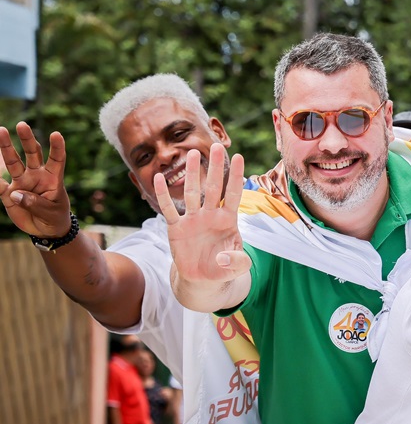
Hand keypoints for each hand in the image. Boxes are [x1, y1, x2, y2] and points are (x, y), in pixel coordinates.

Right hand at [0, 123, 72, 237]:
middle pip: (32, 154)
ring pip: (13, 162)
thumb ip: (36, 204)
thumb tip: (15, 193)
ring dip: (6, 148)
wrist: (45, 230)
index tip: (56, 134)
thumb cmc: (54, 217)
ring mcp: (21, 182)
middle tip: (22, 124)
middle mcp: (36, 175)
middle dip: (27, 139)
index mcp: (53, 178)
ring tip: (0, 130)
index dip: (57, 148)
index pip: (56, 160)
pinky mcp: (8, 192)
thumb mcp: (51, 213)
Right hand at [154, 144, 249, 289]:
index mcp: (227, 220)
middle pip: (213, 187)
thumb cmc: (223, 267)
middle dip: (215, 167)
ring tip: (192, 155)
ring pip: (191, 193)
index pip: (233, 194)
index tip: (239, 156)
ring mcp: (192, 220)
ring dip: (192, 174)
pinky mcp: (176, 228)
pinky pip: (168, 209)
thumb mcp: (237, 267)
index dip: (236, 176)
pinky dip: (163, 195)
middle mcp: (210, 215)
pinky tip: (159, 178)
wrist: (203, 278)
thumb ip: (237, 262)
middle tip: (216, 145)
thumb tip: (223, 258)